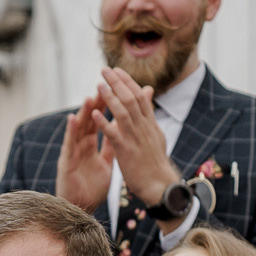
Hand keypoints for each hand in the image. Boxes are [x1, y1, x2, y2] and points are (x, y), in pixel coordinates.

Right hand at [56, 95, 111, 213]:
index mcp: (92, 145)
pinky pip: (69, 145)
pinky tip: (73, 118)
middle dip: (97, 104)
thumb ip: (113, 145)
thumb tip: (122, 130)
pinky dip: (71, 131)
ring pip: (79, 129)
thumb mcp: (107, 163)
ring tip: (90, 97)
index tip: (117, 90)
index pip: (100, 121)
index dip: (107, 106)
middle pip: (90, 120)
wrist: (81, 208)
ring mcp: (73, 152)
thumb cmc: (92, 188)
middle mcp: (81, 145)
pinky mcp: (66, 162)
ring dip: (84, 113)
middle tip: (104, 86)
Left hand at [97, 68, 179, 209]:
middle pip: (131, 98)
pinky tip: (95, 113)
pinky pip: (114, 134)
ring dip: (110, 97)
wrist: (160, 185)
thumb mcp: (156, 134)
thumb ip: (149, 113)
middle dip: (118, 82)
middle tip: (105, 69)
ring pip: (123, 112)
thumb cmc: (155, 162)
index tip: (117, 70)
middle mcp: (144, 127)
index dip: (128, 81)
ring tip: (99, 85)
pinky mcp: (126, 151)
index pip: (140, 96)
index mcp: (150, 123)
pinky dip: (104, 122)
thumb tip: (148, 92)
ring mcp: (135, 138)